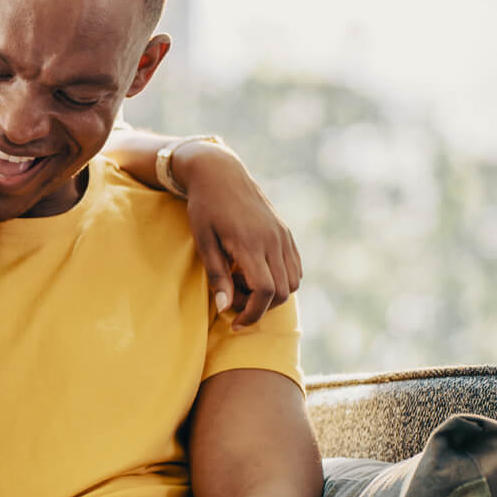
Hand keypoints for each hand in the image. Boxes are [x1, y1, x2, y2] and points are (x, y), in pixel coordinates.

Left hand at [177, 139, 302, 329]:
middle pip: (282, 292)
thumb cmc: (204, 207)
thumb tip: (225, 307)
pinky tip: (254, 272)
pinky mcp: (286, 233)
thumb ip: (217, 275)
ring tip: (241, 282)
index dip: (252, 313)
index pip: (265, 291)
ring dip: (271, 294)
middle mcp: (273, 240)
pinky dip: (280, 280)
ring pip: (292, 282)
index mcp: (251, 243)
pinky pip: (294, 267)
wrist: (220, 174)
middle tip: (233, 299)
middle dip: (259, 306)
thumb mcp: (203, 241)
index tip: (234, 322)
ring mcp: (283, 236)